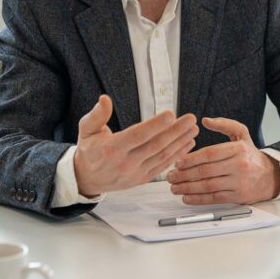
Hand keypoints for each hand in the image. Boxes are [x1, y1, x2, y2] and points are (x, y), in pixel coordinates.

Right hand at [73, 95, 197, 195]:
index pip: (138, 135)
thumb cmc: (89, 151)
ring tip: (193, 129)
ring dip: (180, 142)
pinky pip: (163, 166)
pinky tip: (187, 144)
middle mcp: (126, 163)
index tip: (171, 114)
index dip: (156, 125)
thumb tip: (104, 99)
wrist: (86, 178)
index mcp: (112, 149)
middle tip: (190, 119)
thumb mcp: (86, 130)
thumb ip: (96, 115)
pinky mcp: (142, 179)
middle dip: (176, 131)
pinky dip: (177, 155)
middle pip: (155, 145)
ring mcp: (135, 173)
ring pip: (162, 156)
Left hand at [167, 117, 279, 204]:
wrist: (270, 176)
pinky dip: (198, 199)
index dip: (191, 159)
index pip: (210, 154)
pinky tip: (187, 197)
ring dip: (188, 188)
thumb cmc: (250, 154)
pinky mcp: (238, 196)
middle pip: (206, 171)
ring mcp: (238, 182)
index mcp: (238, 149)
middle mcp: (239, 165)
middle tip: (170, 176)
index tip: (177, 162)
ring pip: (208, 186)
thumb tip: (205, 120)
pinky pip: (214, 198)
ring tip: (174, 187)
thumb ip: (224, 124)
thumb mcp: (241, 134)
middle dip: (184, 175)